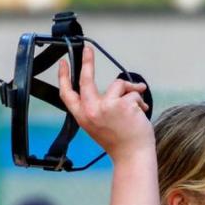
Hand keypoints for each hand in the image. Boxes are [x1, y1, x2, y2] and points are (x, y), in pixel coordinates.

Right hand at [58, 45, 153, 162]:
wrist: (132, 155)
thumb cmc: (120, 142)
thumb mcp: (100, 125)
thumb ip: (101, 107)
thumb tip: (119, 86)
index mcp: (83, 117)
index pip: (67, 94)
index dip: (64, 77)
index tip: (63, 63)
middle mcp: (90, 111)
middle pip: (86, 79)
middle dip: (86, 61)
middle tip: (88, 49)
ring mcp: (105, 107)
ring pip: (119, 84)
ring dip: (131, 92)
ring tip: (137, 107)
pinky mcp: (122, 105)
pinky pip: (133, 93)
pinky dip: (140, 102)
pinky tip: (141, 114)